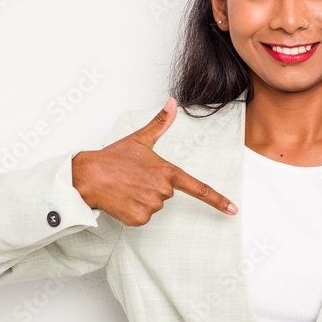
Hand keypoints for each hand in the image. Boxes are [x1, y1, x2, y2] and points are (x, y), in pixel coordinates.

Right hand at [71, 97, 237, 226]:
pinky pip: (141, 218)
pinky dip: (131, 211)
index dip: (218, 200)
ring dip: (141, 199)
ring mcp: (151, 206)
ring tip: (125, 188)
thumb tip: (173, 103)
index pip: (199, 188)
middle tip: (133, 178)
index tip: (233, 210)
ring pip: (153, 207)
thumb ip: (160, 123)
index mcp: (167, 172)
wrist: (87, 176)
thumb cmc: (112, 158)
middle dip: (151, 187)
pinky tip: (120, 200)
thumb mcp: (139, 139)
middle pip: (166, 194)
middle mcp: (162, 190)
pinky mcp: (138, 219)